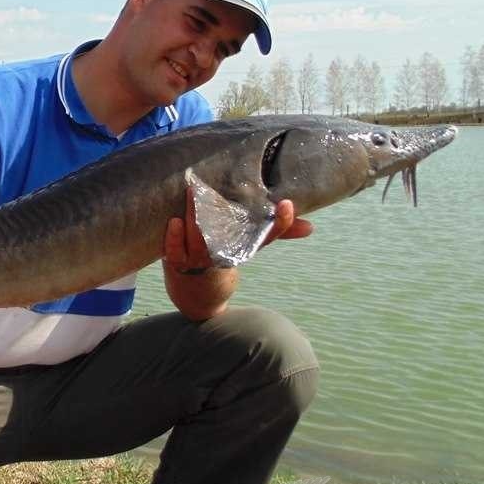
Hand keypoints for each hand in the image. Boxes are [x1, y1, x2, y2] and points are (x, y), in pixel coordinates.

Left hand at [164, 189, 314, 272]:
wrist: (195, 298)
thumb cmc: (221, 261)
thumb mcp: (245, 248)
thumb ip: (271, 232)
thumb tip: (310, 227)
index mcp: (242, 250)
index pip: (265, 237)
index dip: (279, 223)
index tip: (287, 204)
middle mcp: (223, 256)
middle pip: (231, 235)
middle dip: (230, 213)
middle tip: (231, 185)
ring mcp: (199, 261)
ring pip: (200, 239)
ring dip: (195, 216)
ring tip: (193, 191)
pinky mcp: (177, 265)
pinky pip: (175, 252)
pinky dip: (173, 238)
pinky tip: (173, 221)